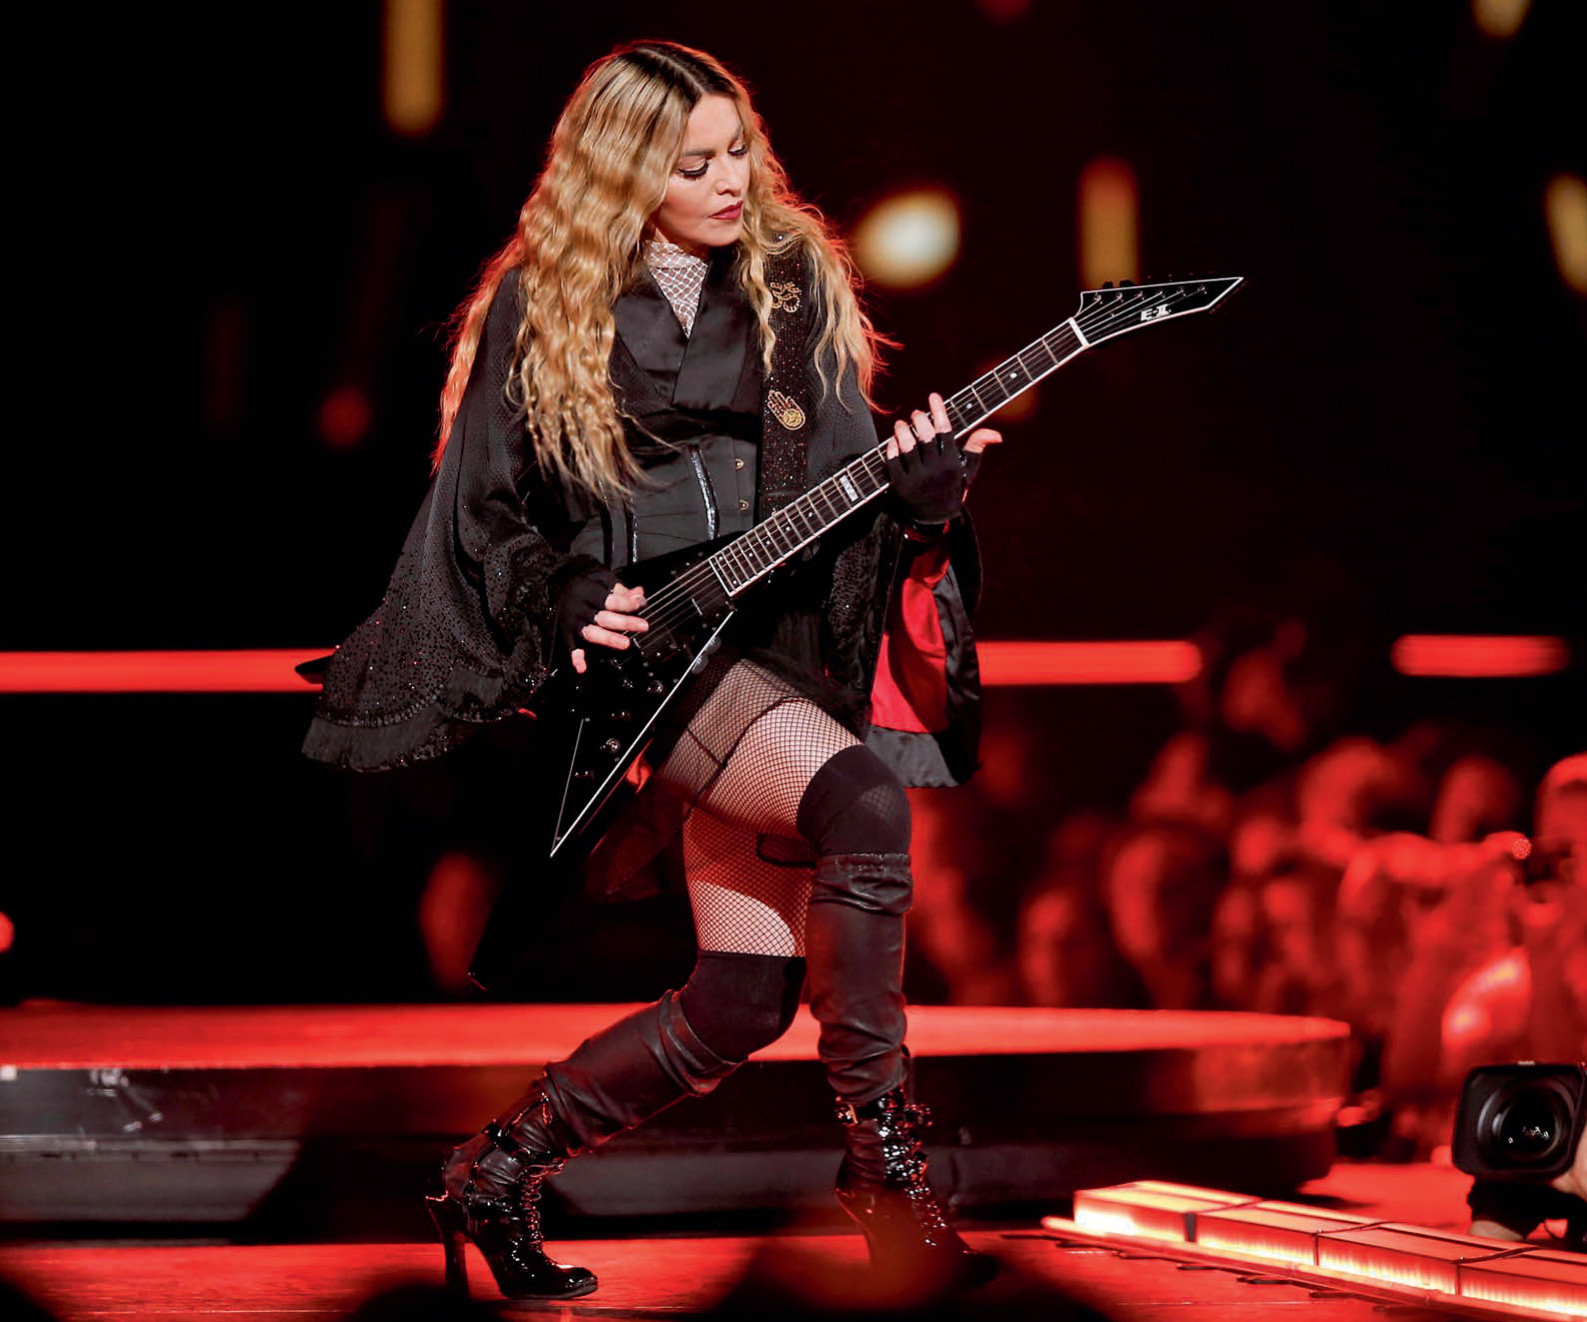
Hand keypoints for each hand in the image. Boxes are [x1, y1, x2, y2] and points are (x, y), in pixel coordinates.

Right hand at [556, 568, 647, 674]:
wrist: (543, 584)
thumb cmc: (574, 580)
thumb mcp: (597, 577)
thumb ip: (618, 588)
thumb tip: (639, 595)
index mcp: (586, 590)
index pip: (610, 599)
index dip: (627, 603)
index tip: (640, 604)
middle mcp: (577, 607)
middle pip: (604, 617)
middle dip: (625, 622)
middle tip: (643, 626)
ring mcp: (570, 621)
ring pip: (591, 632)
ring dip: (608, 639)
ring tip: (624, 644)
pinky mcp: (563, 632)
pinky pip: (570, 646)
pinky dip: (575, 657)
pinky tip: (581, 667)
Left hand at [884, 392, 1000, 526]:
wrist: (935, 520)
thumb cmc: (952, 488)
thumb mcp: (967, 471)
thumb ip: (977, 448)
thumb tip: (997, 434)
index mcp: (951, 463)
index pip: (945, 431)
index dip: (939, 410)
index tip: (934, 396)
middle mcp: (934, 470)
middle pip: (925, 436)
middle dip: (919, 420)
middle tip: (916, 414)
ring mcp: (916, 478)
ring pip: (906, 446)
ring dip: (902, 430)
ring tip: (901, 424)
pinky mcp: (900, 486)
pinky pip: (892, 461)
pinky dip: (891, 447)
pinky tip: (893, 440)